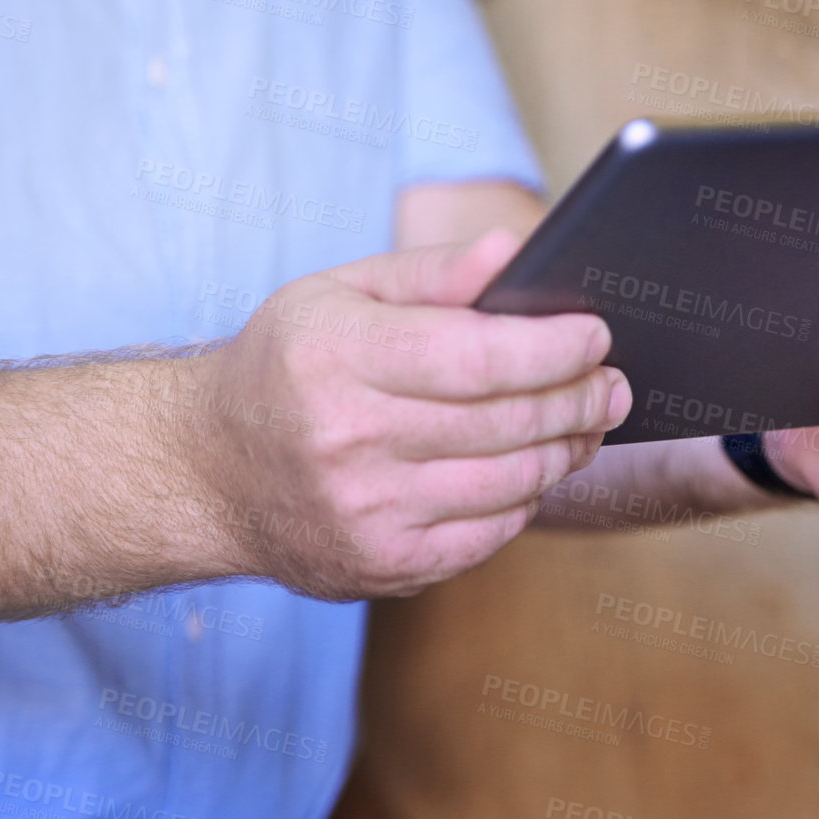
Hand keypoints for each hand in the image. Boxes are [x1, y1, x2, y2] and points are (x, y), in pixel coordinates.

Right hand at [188, 228, 630, 597]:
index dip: (556, 348)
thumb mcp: (338, 292)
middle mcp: (348, 441)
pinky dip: (526, 499)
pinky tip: (534, 469)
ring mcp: (365, 513)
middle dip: (579, 399)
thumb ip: (433, 272)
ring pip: (511, 482)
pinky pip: (489, 533)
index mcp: (337, 358)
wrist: (206, 472)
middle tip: (612, 384)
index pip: (480, 357)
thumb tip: (513, 253)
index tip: (597, 335)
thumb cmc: (286, 366)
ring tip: (587, 422)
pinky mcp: (382, 565)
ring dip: (565, 450)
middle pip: (507, 422)